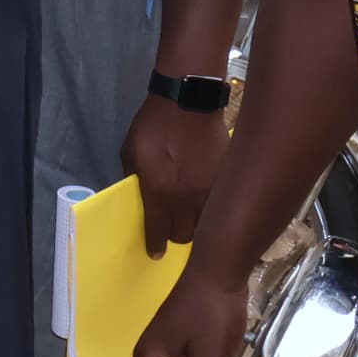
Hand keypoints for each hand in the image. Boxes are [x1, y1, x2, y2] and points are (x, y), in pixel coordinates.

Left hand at [122, 96, 229, 256]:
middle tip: (172, 230)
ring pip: (207, 224)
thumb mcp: (130, 152)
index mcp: (159, 191)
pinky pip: (221, 205)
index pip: (158, 231)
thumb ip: (135, 179)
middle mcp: (187, 197)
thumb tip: (142, 199)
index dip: (155, 245)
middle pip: (186, 235)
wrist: (188, 103)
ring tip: (192, 221)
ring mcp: (211, 190)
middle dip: (177, 237)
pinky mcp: (227, 180)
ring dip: (198, 226)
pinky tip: (209, 204)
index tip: (156, 254)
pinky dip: (214, 208)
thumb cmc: (153, 126)